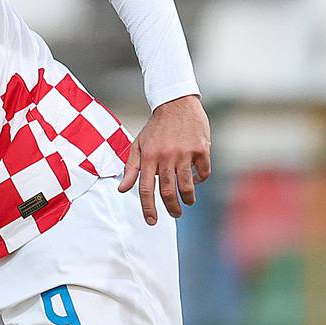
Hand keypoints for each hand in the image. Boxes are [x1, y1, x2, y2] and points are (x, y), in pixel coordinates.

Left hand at [118, 95, 211, 224]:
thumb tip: (122, 189)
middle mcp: (166, 156)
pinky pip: (203, 173)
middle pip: (169, 192)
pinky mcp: (201, 149)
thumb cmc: (156, 127)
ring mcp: (185, 153)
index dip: (148, 208)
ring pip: (187, 186)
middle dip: (172, 208)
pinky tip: (196, 179)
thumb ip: (131, 168)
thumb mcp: (139, 145)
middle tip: (175, 214)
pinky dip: (200, 180)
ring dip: (188, 199)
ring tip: (187, 202)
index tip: (151, 221)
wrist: (177, 103)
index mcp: (149, 156)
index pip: (146, 188)